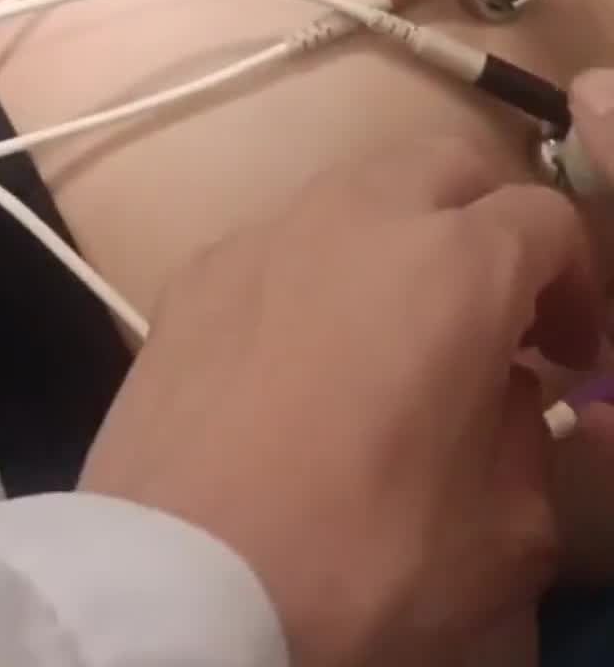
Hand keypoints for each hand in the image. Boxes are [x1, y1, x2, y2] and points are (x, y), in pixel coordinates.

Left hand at [80, 137, 600, 666]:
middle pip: (447, 167)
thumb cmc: (360, 558)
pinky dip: (315, 273)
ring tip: (397, 331)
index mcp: (454, 264)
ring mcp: (265, 232)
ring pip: (355, 190)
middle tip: (494, 316)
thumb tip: (504, 395)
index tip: (567, 357)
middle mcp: (358, 215)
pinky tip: (306, 356)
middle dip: (487, 224)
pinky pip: (280, 242)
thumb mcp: (505, 534)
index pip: (546, 218)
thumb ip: (528, 440)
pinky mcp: (194, 270)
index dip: (574, 284)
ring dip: (397, 238)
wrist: (177, 584)